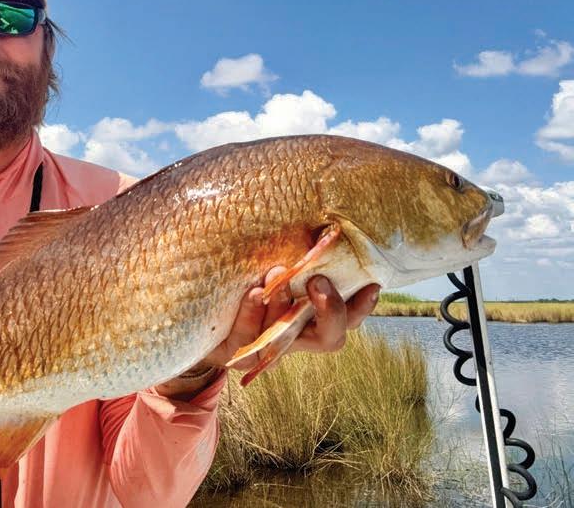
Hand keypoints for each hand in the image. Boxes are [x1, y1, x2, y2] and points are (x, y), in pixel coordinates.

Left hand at [194, 268, 378, 381]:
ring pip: (289, 338)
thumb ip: (297, 253)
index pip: (349, 317)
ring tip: (276, 276)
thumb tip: (320, 220)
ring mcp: (269, 349)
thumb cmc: (245, 277)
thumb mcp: (274, 263)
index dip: (363, 305)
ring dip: (285, 305)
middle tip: (318, 281)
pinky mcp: (240, 353)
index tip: (371, 283)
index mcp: (313, 316)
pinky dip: (253, 314)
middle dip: (332, 311)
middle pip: (331, 338)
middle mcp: (297, 337)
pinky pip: (250, 338)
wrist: (202, 311)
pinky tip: (255, 294)